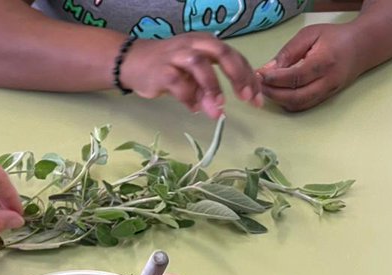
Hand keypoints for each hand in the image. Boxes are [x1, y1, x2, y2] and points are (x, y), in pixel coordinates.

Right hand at [119, 34, 263, 118]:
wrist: (134, 62)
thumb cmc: (170, 67)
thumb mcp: (194, 79)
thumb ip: (208, 93)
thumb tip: (219, 113)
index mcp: (207, 43)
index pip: (235, 56)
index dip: (249, 78)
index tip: (256, 100)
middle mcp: (194, 44)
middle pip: (222, 53)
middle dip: (238, 75)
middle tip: (246, 98)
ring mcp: (177, 55)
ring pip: (200, 65)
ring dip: (212, 86)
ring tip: (219, 107)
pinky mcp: (162, 70)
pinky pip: (178, 84)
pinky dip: (189, 98)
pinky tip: (193, 108)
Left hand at [258, 23, 362, 112]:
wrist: (362, 47)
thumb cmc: (335, 37)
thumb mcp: (310, 34)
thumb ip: (289, 51)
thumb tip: (268, 69)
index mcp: (325, 62)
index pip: (295, 77)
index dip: (275, 79)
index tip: (259, 75)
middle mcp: (328, 81)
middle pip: (296, 97)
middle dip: (273, 94)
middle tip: (258, 85)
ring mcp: (328, 92)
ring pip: (300, 105)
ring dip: (279, 100)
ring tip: (266, 89)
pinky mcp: (327, 98)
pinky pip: (305, 106)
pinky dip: (288, 102)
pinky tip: (279, 93)